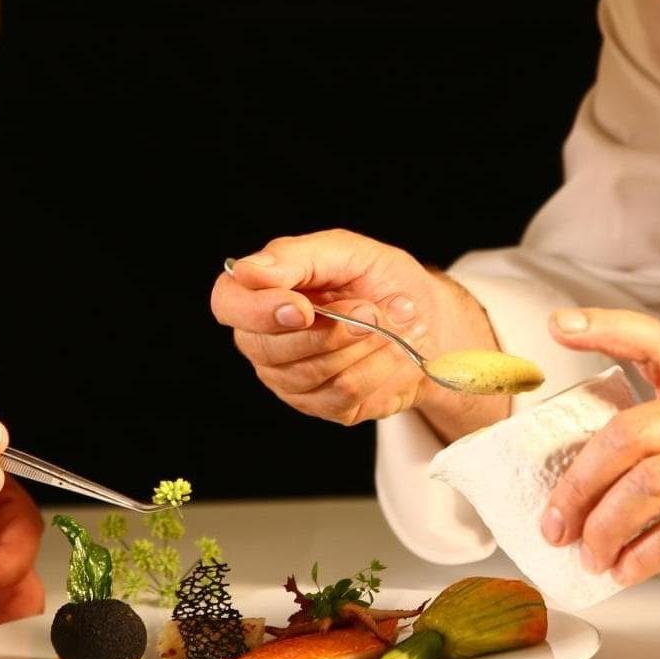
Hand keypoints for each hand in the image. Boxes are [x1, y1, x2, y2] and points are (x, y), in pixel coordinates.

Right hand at [210, 229, 501, 433]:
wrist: (430, 319)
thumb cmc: (381, 280)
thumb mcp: (346, 252)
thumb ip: (296, 258)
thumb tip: (248, 271)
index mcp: (259, 293)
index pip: (229, 305)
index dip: (261, 311)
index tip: (305, 309)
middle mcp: (265, 341)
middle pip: (272, 349)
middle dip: (335, 328)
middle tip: (373, 306)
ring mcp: (291, 379)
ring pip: (313, 373)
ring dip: (367, 345)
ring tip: (396, 323)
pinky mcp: (324, 406)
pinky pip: (345, 394)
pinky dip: (381, 368)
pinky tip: (397, 351)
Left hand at [541, 308, 659, 586]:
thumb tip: (589, 462)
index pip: (651, 340)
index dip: (604, 328)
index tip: (560, 328)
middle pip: (630, 434)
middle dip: (580, 482)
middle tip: (555, 519)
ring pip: (652, 484)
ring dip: (606, 525)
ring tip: (588, 551)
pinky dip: (646, 555)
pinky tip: (627, 569)